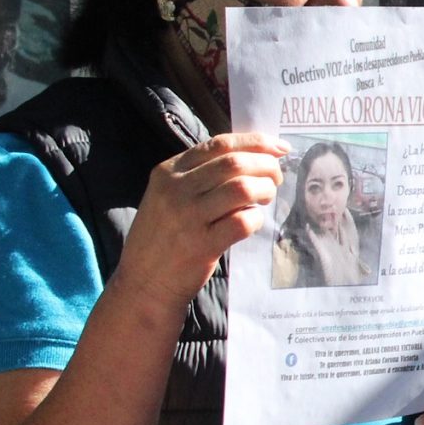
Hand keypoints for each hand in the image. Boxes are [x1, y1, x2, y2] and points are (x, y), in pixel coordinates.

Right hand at [115, 133, 286, 316]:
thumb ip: (201, 175)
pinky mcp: (201, 244)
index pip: (219, 144)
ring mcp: (188, 216)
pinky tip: (252, 222)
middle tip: (276, 178)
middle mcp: (175, 189)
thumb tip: (252, 157)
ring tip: (265, 198)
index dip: (255, 143)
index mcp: (168, 171)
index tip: (280, 148)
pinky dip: (256, 219)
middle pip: (235, 163)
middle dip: (266, 166)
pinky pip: (243, 222)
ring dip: (264, 190)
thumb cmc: (164, 237)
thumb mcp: (169, 196)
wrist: (143, 282)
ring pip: (242, 188)